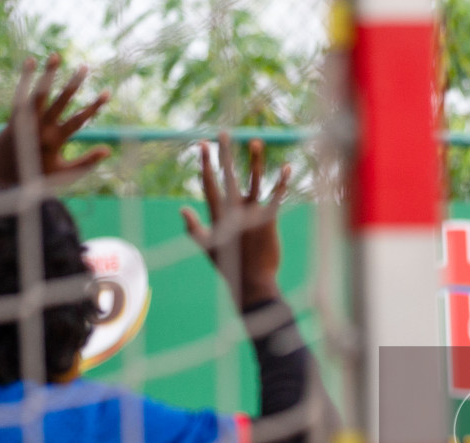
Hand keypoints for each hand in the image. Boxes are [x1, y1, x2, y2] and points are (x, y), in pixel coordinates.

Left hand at [0, 55, 109, 189]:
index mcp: (55, 141)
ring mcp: (26, 120)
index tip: (107, 93)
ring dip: (48, 74)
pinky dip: (26, 77)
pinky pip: (21, 93)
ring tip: (56, 55)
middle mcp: (41, 128)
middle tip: (85, 67)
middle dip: (74, 83)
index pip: (79, 120)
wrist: (4, 177)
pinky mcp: (14, 116)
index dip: (95, 106)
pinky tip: (31, 60)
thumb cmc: (38, 178)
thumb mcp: (65, 175)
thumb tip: (108, 150)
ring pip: (39, 93)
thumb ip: (87, 162)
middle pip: (60, 101)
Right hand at [181, 132, 291, 308]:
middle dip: (224, 153)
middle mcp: (234, 211)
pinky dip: (282, 182)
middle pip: (228, 176)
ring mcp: (252, 214)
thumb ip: (193, 228)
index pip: (209, 184)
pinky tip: (287, 168)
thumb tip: (181, 209)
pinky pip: (276, 197)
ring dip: (255, 160)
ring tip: (255, 140)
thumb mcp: (206, 248)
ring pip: (254, 181)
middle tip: (222, 133)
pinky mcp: (270, 220)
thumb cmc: (229, 268)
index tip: (203, 145)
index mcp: (218, 215)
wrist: (252, 283)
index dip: (206, 164)